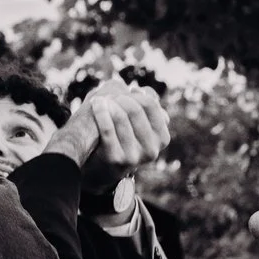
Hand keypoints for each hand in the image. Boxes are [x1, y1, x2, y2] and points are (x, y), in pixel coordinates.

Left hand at [55, 78, 170, 183]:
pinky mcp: (116, 160)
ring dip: (108, 103)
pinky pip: (107, 129)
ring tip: (100, 99)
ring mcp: (134, 157)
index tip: (126, 91)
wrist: (105, 167)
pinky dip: (100, 112)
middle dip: (119, 98)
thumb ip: (146, 104)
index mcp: (162, 138)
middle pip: (134, 109)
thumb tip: (142, 90)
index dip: (135, 94)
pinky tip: (95, 104)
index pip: (150, 105)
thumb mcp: (141, 124)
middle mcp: (152, 150)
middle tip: (109, 96)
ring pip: (120, 117)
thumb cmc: (124, 138)